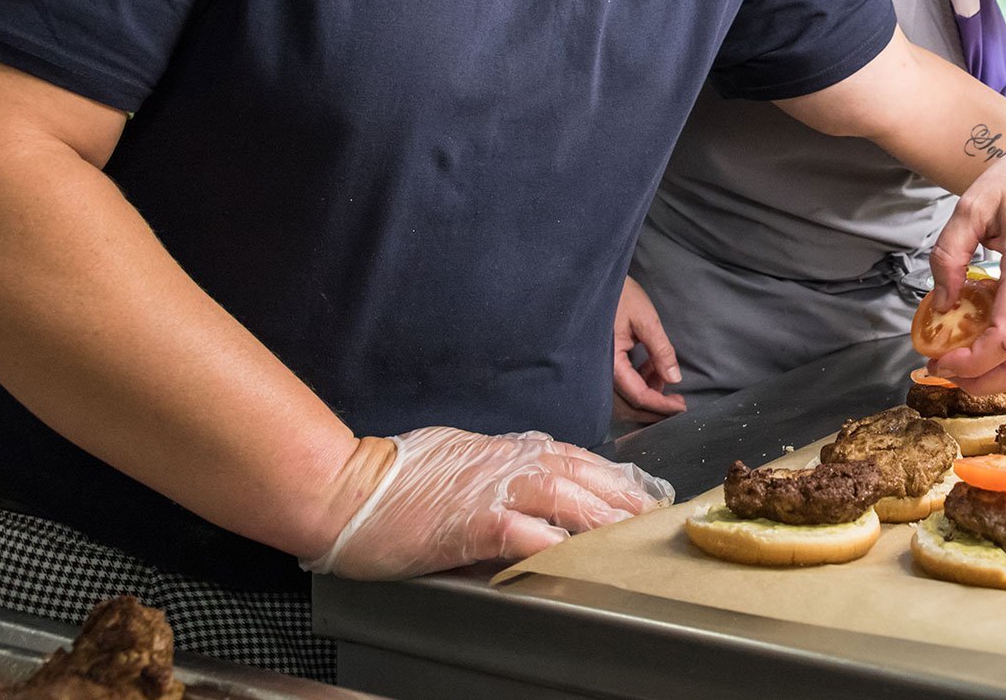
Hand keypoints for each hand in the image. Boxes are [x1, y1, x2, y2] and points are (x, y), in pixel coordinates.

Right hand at [303, 427, 673, 579]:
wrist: (349, 488)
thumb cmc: (395, 475)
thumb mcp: (460, 456)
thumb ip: (499, 463)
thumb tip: (528, 470)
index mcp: (507, 449)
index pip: (576, 456)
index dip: (614, 473)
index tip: (643, 488)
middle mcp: (510, 462)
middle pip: (584, 473)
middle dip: (625, 494)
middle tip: (656, 513)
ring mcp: (494, 490)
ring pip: (566, 496)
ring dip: (605, 515)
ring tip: (634, 533)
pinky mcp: (475, 522)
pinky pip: (526, 533)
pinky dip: (556, 543)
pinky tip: (579, 556)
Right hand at [613, 276, 685, 422]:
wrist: (598, 280)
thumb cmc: (620, 295)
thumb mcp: (646, 320)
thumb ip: (660, 351)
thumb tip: (674, 379)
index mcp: (610, 361)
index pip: (638, 395)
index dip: (661, 404)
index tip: (680, 407)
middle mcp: (601, 369)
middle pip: (628, 405)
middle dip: (654, 408)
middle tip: (677, 403)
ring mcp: (601, 366)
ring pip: (623, 398)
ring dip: (647, 394)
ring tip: (664, 376)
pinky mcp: (604, 361)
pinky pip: (620, 384)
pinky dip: (638, 382)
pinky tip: (651, 368)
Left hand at [926, 136, 1005, 396]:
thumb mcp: (973, 204)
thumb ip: (950, 254)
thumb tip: (942, 303)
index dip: (971, 362)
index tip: (938, 360)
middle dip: (981, 383)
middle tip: (942, 371)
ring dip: (993, 373)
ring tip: (954, 361)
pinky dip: (1003, 352)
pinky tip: (973, 335)